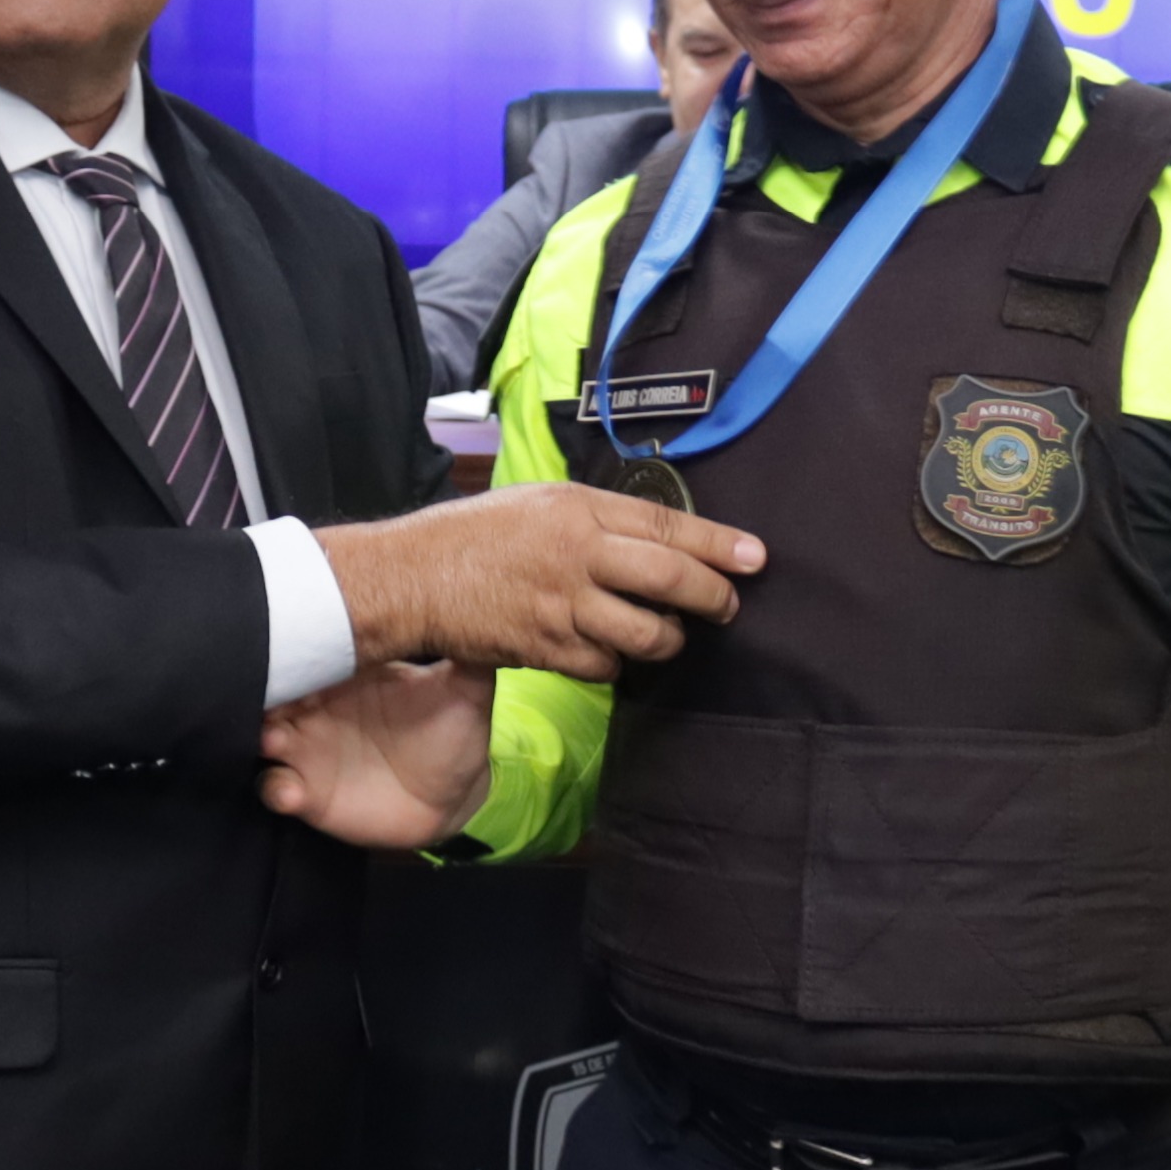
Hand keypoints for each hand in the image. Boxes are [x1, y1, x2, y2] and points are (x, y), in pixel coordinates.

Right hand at [259, 659, 494, 846]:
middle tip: (273, 691)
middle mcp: (316, 708)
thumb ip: (467, 654)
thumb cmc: (454, 734)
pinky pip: (274, 788)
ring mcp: (307, 751)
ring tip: (273, 739)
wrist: (455, 796)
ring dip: (260, 736)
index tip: (289, 641)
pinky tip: (290, 791)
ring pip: (261, 735)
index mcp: (345, 675)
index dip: (293, 644)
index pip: (306, 650)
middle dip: (264, 686)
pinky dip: (275, 788)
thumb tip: (484, 601)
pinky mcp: (307, 794)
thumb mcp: (466, 691)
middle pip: (272, 689)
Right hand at [314, 483, 762, 679]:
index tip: (757, 557)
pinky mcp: (546, 650)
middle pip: (671, 579)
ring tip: (669, 634)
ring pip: (647, 635)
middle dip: (714, 597)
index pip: (667, 526)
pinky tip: (611, 653)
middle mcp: (577, 555)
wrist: (413, 578)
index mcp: (579, 510)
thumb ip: (597, 517)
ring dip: (669, 640)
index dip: (719, 544)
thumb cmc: (475, 535)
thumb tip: (657, 537)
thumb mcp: (539, 502)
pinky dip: (617, 664)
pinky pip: (606, 667)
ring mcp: (563, 607)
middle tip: (729, 606)